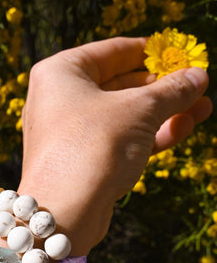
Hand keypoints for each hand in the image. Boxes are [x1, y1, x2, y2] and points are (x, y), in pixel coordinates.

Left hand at [18, 37, 211, 253]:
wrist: (64, 212)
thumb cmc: (94, 147)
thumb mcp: (139, 111)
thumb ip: (171, 90)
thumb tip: (198, 75)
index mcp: (61, 73)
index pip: (112, 52)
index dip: (149, 51)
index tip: (177, 50)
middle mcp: (60, 100)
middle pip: (120, 85)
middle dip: (163, 87)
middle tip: (197, 84)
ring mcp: (71, 132)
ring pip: (124, 116)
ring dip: (164, 112)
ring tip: (204, 107)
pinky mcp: (83, 160)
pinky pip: (119, 139)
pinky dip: (149, 135)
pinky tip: (184, 128)